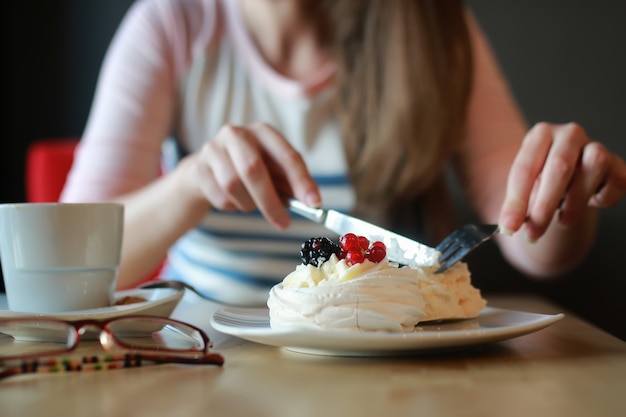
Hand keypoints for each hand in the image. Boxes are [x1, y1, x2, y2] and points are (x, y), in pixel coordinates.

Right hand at [189, 123, 320, 228]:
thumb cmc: (246, 173)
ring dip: (248, 204)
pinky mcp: (197, 168)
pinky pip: (219, 196)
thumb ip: (288, 185)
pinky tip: (232, 200)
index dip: (301, 180)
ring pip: (233, 185)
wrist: (203, 173)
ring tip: (251, 204)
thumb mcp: (271, 173)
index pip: (287, 155)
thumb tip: (310, 202)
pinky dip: (231, 206)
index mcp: (263, 132)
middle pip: (253, 169)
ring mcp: (212, 149)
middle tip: (284, 224)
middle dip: (270, 201)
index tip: (313, 203)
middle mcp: (236, 134)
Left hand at [499, 122, 625, 239]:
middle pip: (559, 167)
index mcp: (540, 135)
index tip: (509, 227)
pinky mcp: (617, 164)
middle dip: (544, 206)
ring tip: (563, 220)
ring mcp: (596, 145)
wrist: (569, 180)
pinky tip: (592, 203)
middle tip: (533, 234)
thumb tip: (509, 225)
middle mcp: (569, 134)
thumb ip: (518, 205)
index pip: (525, 168)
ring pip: (594, 165)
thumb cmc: (542, 182)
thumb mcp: (525, 190)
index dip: (516, 201)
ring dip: (576, 201)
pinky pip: (615, 181)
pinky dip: (603, 199)